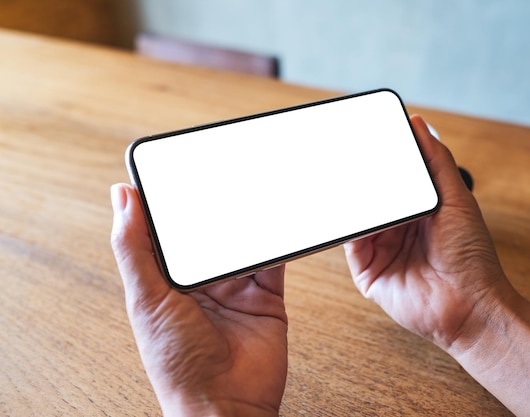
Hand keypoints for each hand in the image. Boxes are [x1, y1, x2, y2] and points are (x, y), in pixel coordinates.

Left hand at [110, 184, 286, 416]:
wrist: (227, 406)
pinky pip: (273, 261)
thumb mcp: (148, 300)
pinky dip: (278, 242)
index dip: (172, 200)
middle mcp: (202, 282)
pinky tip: (279, 221)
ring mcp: (235, 288)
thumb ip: (135, 248)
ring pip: (243, 242)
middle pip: (210, 232)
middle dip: (216, 204)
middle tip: (222, 170)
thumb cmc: (178, 364)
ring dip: (249, 219)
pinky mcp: (266, 297)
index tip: (177, 168)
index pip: (169, 230)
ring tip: (253, 187)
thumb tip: (122, 196)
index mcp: (167, 279)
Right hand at [344, 115, 514, 351]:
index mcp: (418, 209)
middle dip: (360, 177)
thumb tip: (418, 123)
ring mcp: (380, 248)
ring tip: (345, 177)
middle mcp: (396, 227)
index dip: (381, 158)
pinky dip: (350, 225)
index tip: (369, 136)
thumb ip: (436, 160)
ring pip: (357, 216)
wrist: (469, 306)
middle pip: (371, 195)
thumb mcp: (456, 198)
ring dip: (352, 199)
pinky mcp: (367, 270)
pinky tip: (355, 211)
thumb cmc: (471, 256)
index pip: (392, 177)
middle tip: (348, 153)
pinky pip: (351, 241)